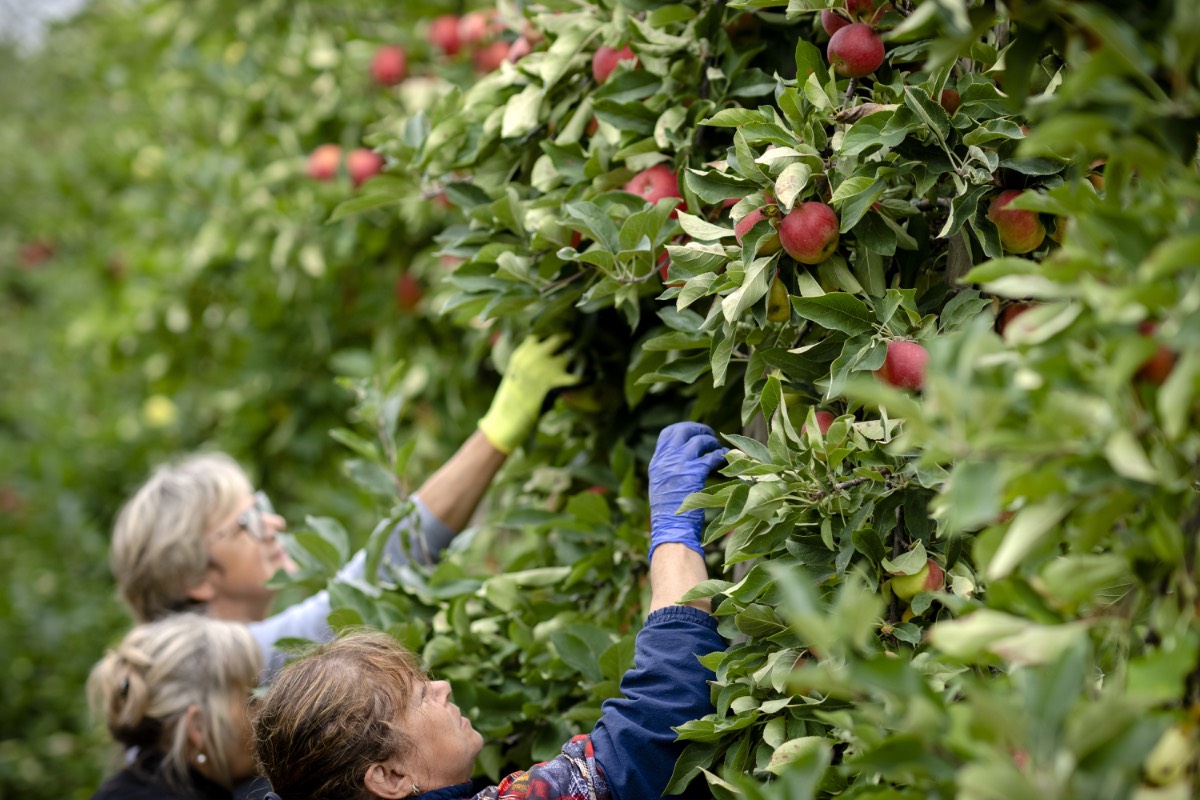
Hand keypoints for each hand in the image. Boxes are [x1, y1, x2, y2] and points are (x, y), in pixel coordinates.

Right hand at [478, 334, 579, 453]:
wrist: (507, 418)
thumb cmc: (513, 396)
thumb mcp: (516, 371)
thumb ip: (530, 358)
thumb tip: (550, 350)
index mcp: (523, 352)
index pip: (541, 331)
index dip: (555, 330)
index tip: (565, 329)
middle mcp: (534, 356)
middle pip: (559, 337)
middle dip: (571, 339)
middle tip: (580, 343)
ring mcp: (544, 368)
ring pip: (570, 353)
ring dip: (580, 357)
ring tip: (588, 359)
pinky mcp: (553, 383)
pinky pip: (577, 376)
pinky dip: (586, 378)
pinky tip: (591, 378)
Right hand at [648, 422, 727, 558]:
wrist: (671, 529)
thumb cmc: (668, 515)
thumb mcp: (661, 488)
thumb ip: (669, 472)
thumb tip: (683, 463)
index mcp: (656, 463)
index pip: (667, 434)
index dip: (682, 430)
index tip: (694, 434)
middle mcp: (665, 460)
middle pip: (682, 430)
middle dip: (699, 429)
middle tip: (709, 436)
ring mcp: (678, 465)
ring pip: (698, 440)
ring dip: (711, 442)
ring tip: (718, 448)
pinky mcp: (693, 473)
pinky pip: (710, 456)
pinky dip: (719, 455)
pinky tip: (724, 458)